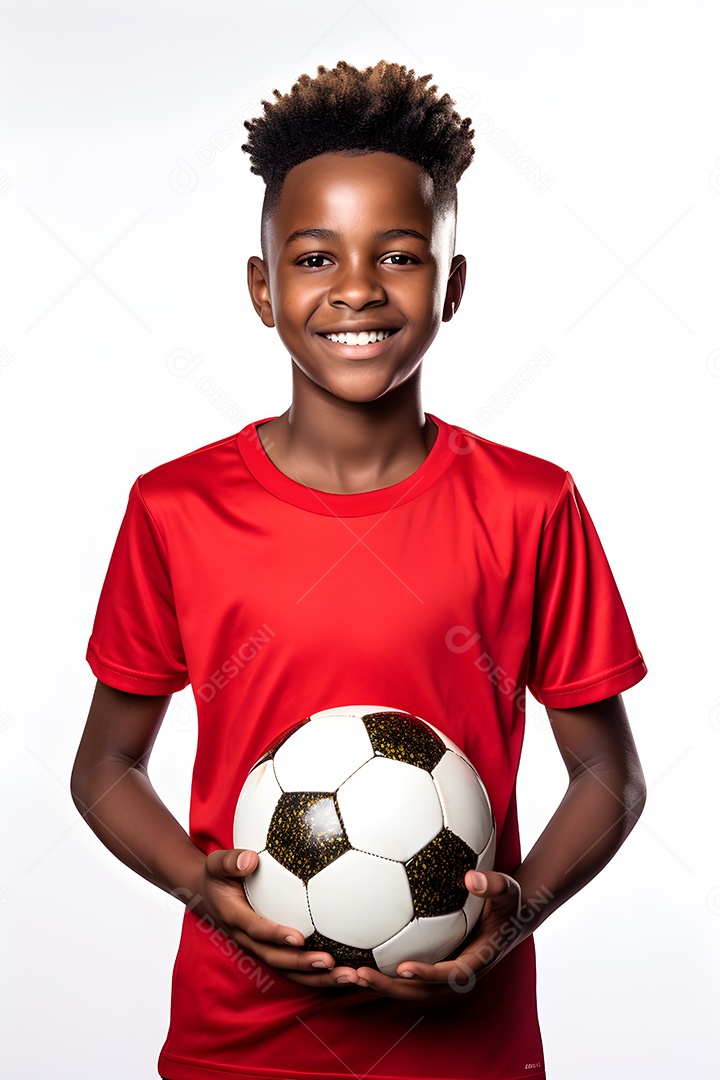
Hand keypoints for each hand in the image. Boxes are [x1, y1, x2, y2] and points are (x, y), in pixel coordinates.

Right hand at [186, 848, 362, 987]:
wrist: (207, 896)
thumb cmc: (218, 875)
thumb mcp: (216, 864)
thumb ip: (231, 861)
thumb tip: (249, 859)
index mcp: (236, 919)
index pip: (257, 930)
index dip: (276, 935)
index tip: (299, 937)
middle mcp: (249, 940)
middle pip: (278, 959)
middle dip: (304, 965)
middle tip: (331, 963)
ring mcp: (262, 949)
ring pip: (290, 971)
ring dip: (319, 977)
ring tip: (350, 977)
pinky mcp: (273, 950)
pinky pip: (296, 967)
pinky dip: (320, 973)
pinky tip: (348, 970)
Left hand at [343, 870, 528, 1002]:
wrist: (510, 917)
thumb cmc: (509, 902)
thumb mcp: (509, 890)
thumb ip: (494, 885)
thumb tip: (472, 878)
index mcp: (476, 960)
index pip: (451, 974)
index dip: (428, 974)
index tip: (403, 967)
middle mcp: (456, 972)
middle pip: (421, 990)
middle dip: (389, 987)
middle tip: (359, 975)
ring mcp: (443, 971)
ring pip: (408, 986)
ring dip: (379, 983)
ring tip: (345, 973)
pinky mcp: (433, 964)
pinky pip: (405, 972)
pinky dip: (382, 969)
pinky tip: (353, 956)